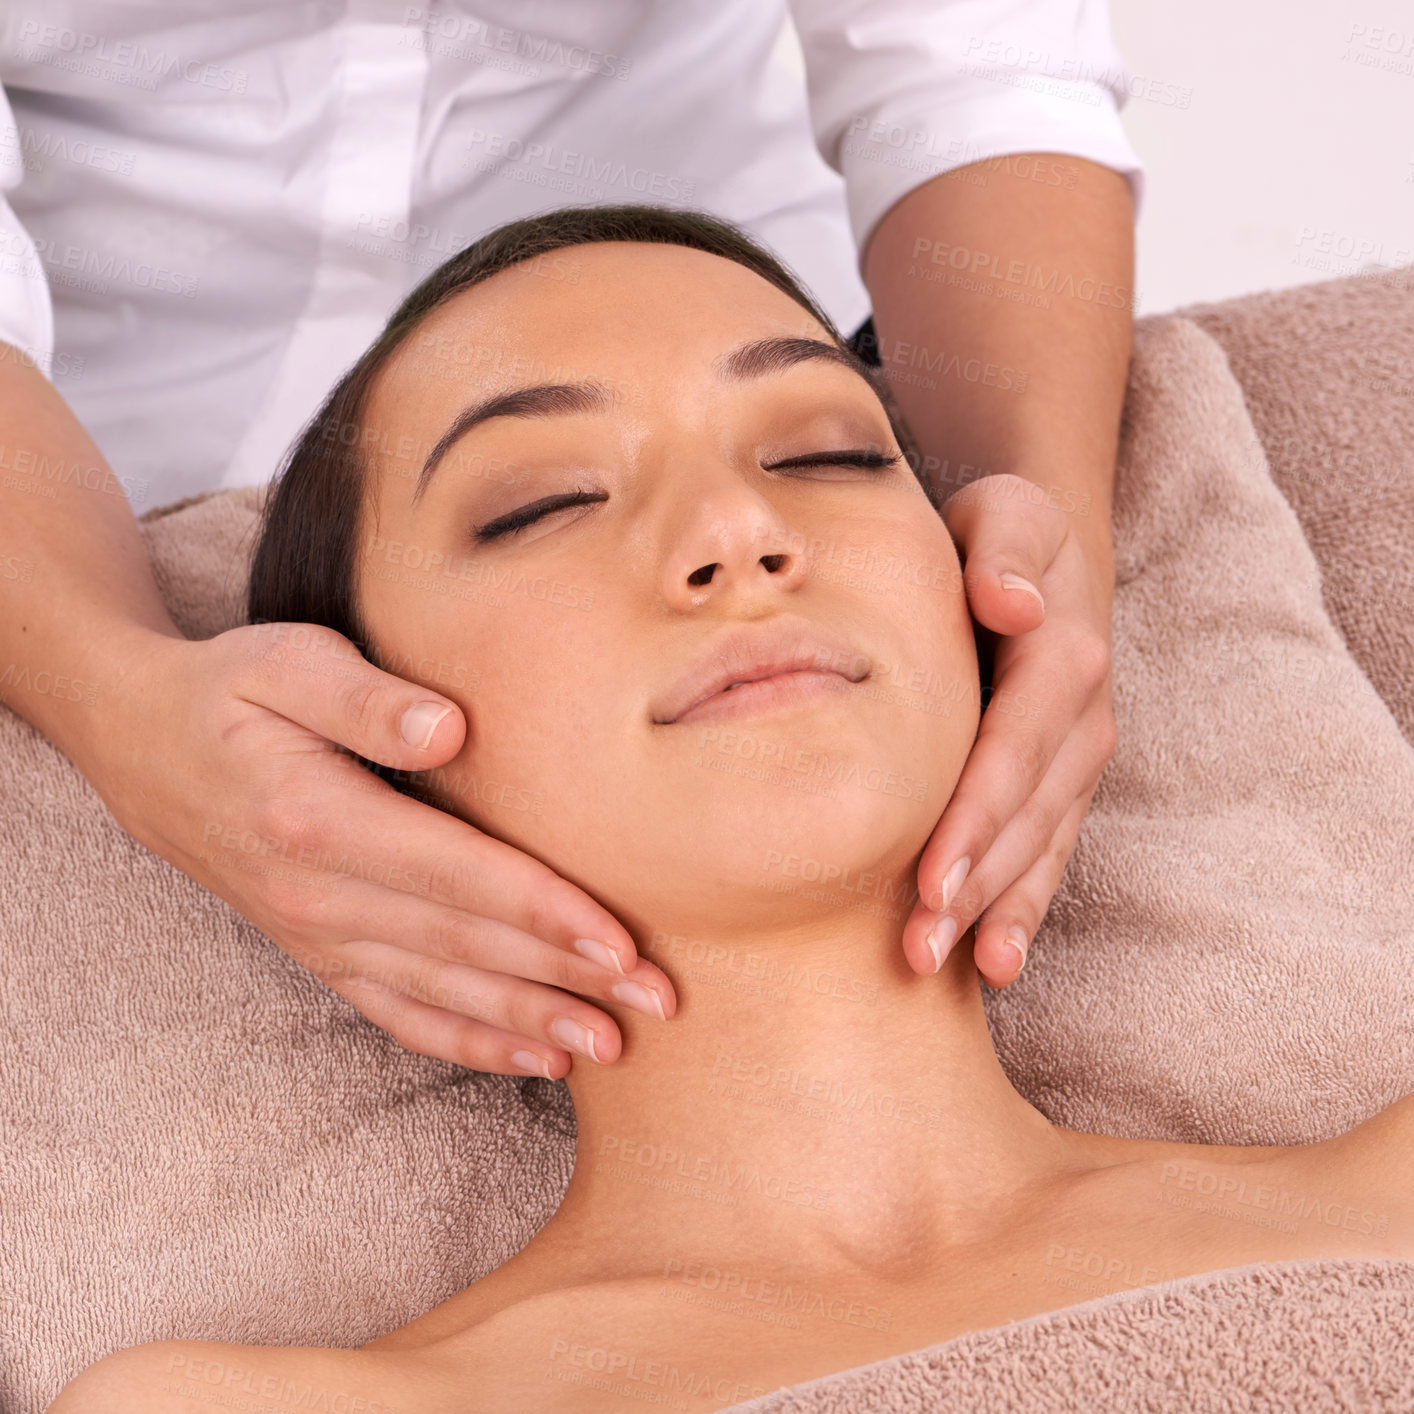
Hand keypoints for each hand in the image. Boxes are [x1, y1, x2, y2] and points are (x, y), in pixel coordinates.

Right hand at [90, 622, 675, 1076]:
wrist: (139, 745)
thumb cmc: (227, 690)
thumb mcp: (284, 662)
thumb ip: (365, 698)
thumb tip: (450, 728)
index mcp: (320, 820)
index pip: (458, 877)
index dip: (545, 913)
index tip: (622, 944)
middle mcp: (321, 896)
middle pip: (467, 948)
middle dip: (569, 978)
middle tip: (659, 1003)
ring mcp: (319, 935)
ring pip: (443, 995)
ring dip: (531, 1023)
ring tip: (613, 1046)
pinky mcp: (320, 951)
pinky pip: (400, 1013)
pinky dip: (469, 1042)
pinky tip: (531, 1059)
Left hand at [902, 473, 1116, 986]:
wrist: (1033, 563)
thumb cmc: (993, 539)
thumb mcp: (1003, 513)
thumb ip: (1003, 547)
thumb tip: (1010, 602)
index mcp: (1060, 655)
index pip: (1015, 743)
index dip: (978, 811)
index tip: (932, 874)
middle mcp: (1079, 721)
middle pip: (1026, 813)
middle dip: (975, 883)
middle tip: (918, 946)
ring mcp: (1075, 764)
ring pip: (1038, 847)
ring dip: (994, 911)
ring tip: (942, 965)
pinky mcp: (1060, 791)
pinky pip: (1047, 856)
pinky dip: (1021, 910)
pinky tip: (992, 964)